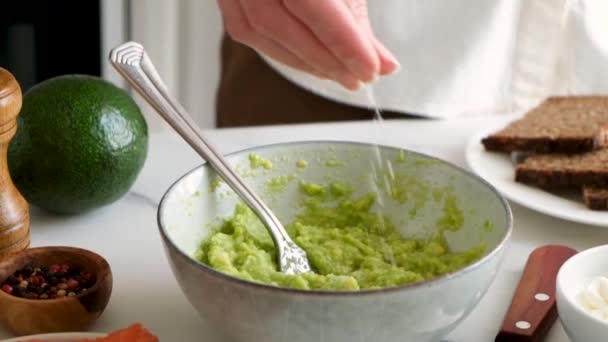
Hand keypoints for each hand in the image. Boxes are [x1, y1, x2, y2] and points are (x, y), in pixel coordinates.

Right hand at [217, 0, 399, 89]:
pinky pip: (248, 29)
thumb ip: (358, 19)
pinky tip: (312, 63)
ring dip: (304, 61)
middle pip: (278, 21)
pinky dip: (284, 52)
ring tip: (341, 75)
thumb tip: (384, 65)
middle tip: (359, 79)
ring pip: (259, 29)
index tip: (371, 68)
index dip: (341, 40)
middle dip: (324, 58)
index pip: (309, 1)